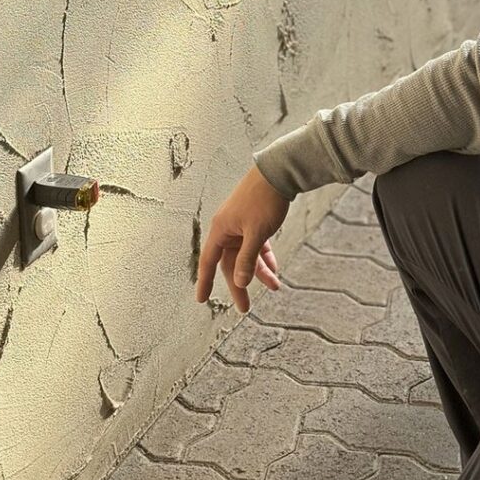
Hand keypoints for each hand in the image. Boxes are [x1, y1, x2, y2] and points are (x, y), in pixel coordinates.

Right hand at [195, 164, 290, 313]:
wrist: (279, 171)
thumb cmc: (264, 199)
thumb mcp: (257, 233)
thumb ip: (247, 259)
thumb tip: (240, 281)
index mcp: (221, 229)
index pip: (209, 262)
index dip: (205, 282)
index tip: (201, 299)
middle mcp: (228, 228)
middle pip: (230, 263)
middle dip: (240, 284)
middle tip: (245, 307)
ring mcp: (241, 224)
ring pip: (246, 254)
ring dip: (259, 271)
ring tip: (275, 286)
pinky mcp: (254, 220)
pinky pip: (256, 245)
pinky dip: (264, 256)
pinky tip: (275, 268)